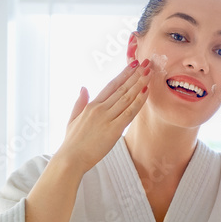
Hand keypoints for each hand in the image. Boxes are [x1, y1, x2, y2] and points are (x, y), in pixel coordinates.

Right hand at [55, 59, 150, 175]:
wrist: (71, 158)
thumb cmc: (72, 142)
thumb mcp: (73, 119)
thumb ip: (79, 102)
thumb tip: (84, 87)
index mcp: (91, 105)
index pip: (111, 85)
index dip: (124, 74)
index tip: (133, 65)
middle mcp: (100, 108)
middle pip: (121, 88)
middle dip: (135, 75)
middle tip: (146, 63)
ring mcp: (107, 118)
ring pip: (127, 97)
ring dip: (139, 83)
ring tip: (149, 72)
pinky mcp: (113, 129)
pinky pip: (129, 112)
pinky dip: (139, 101)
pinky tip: (146, 91)